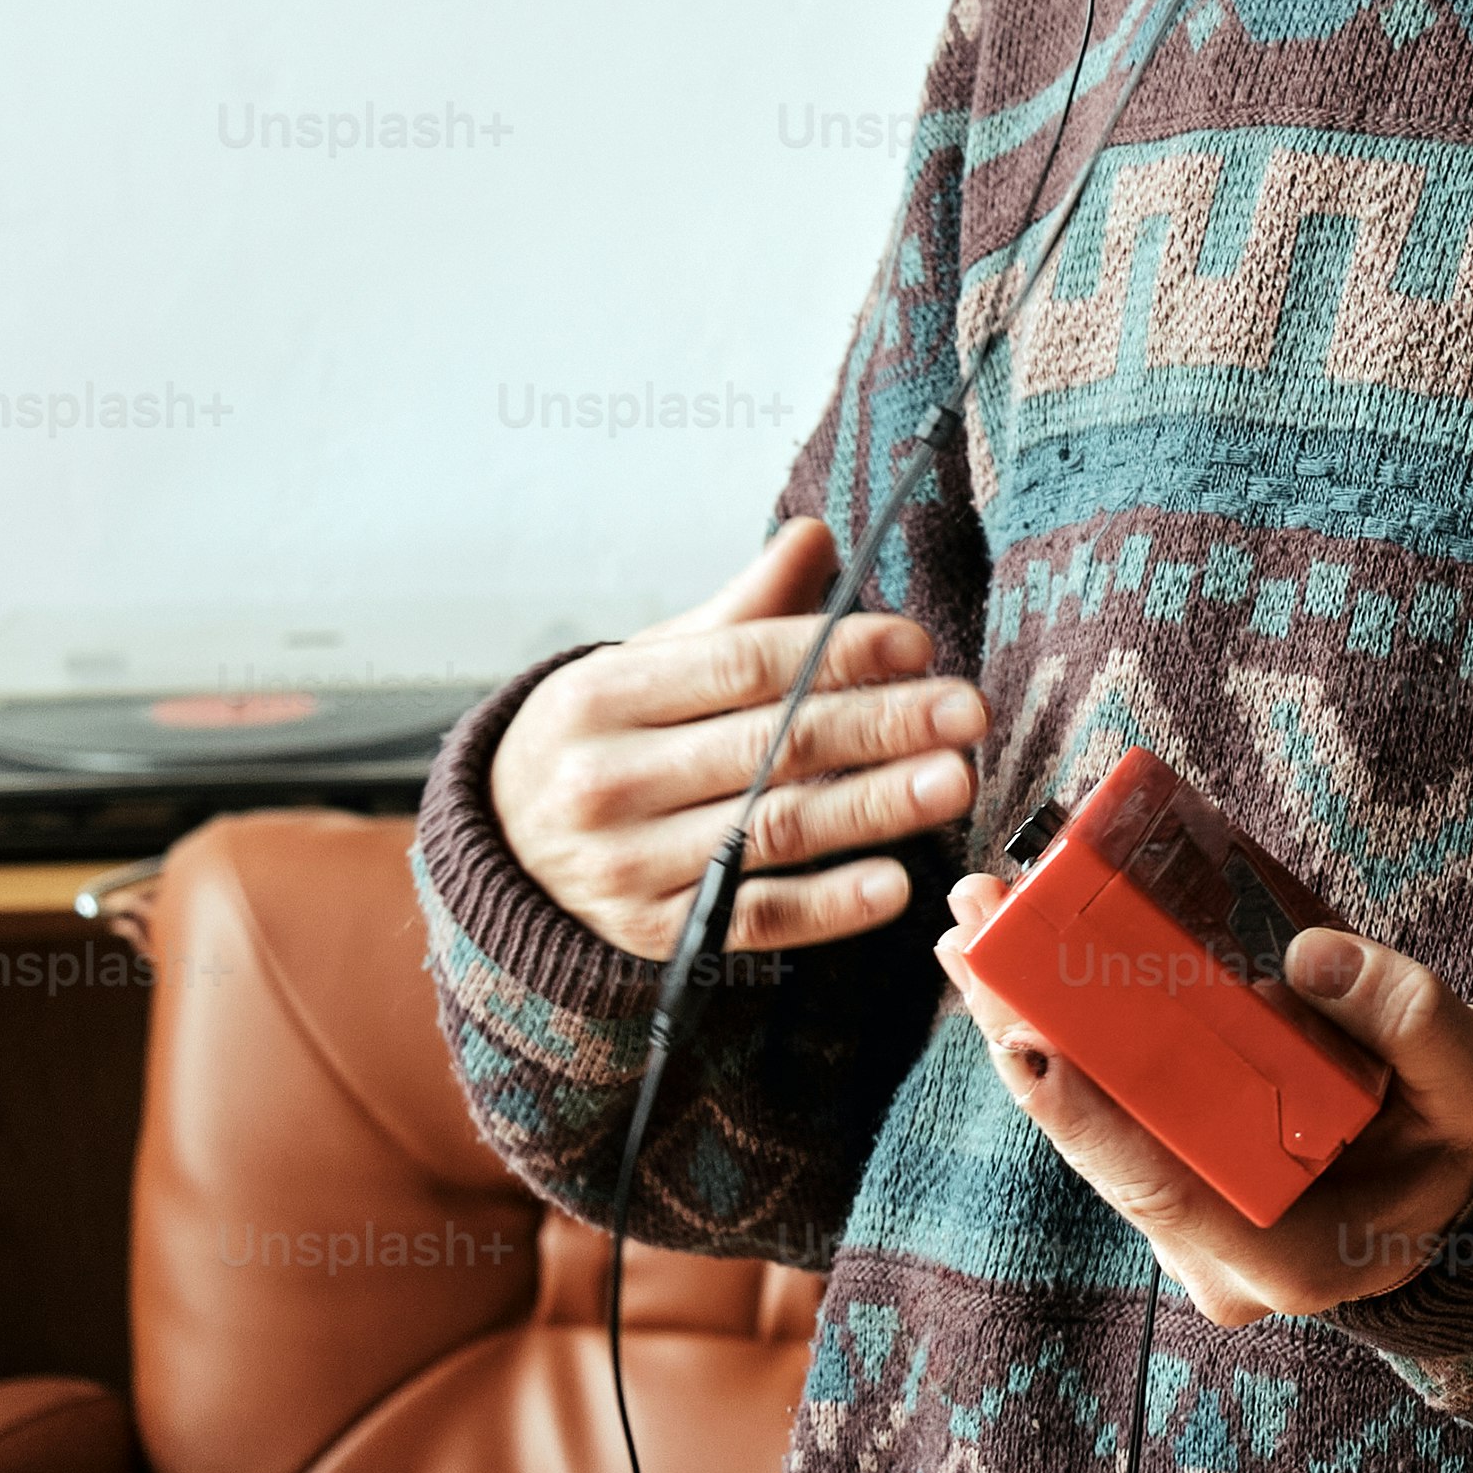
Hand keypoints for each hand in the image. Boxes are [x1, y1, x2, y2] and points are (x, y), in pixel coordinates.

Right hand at [490, 518, 988, 959]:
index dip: (837, 653)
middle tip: (967, 710)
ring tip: (954, 780)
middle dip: (880, 726)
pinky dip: (827, 905)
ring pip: (771, 831)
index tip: (918, 644)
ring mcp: (626, 868)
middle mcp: (606, 783)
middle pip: (768, 747)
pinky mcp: (654, 936)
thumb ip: (742, 610)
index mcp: (605, 696)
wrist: (505, 845)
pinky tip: (893, 883)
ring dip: (873, 808)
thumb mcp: (650, 663)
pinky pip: (754, 920)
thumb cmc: (604, 736)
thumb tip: (817, 536)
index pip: (740, 667)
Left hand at [932, 870, 1472, 1325]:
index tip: (1022, 1040)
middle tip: (970, 932)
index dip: (1086, 1116)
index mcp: (1292, 1255)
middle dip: (1024, 1038)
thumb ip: (1413, 1019)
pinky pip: (1108, 1112)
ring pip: (1088, 1129)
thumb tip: (1308, 954)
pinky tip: (1023, 962)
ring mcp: (1193, 1229)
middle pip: (1098, 1149)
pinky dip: (1066, 1038)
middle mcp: (1221, 1257)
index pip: (1166, 1188)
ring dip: (1026, 1027)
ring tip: (975, 926)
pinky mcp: (1182, 1186)